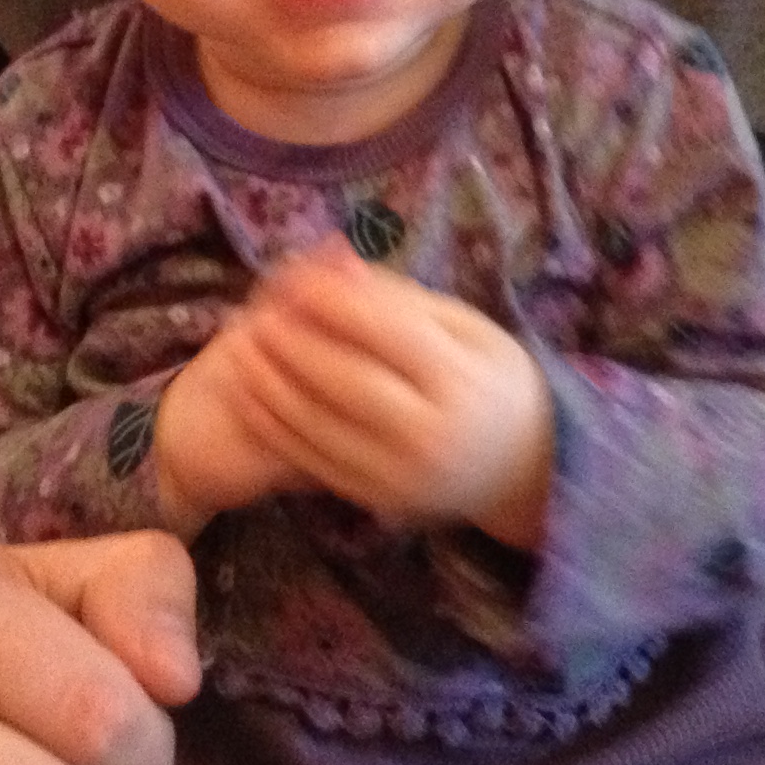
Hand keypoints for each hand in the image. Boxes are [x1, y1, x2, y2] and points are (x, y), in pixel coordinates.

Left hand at [162, 240, 553, 546]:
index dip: (327, 299)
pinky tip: (251, 394)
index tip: (287, 273)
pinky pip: (312, 460)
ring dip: (269, 382)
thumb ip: (401, 299)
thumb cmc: (493, 380)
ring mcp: (399, 473)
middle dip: (288, 341)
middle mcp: (429, 432)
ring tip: (240, 345)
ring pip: (316, 424)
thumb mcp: (466, 327)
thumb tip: (335, 265)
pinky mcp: (375, 498)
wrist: (524, 466)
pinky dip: (274, 426)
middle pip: (341, 379)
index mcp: (459, 379)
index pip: (381, 331)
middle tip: (251, 309)